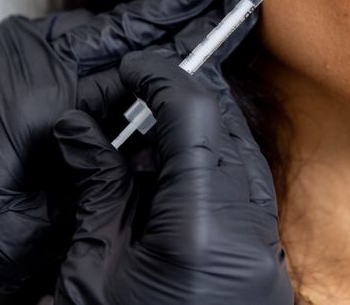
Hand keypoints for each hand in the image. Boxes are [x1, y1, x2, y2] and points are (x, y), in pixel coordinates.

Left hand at [0, 0, 250, 304]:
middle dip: (177, 0)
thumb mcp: (38, 221)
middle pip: (121, 23)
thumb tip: (136, 128)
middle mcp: (22, 57)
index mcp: (43, 93)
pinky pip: (58, 39)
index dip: (194, 30)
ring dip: (138, 19)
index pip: (141, 56)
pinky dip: (100, 37)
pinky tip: (126, 42)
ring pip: (90, 27)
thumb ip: (95, 165)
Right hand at [50, 0, 293, 304]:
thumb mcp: (91, 266)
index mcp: (202, 234)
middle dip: (186, 99)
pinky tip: (170, 181)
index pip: (197, 114)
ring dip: (202, 135)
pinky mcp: (264, 280)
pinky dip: (214, 176)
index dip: (163, 77)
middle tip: (137, 92)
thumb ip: (99, 184)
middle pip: (230, 132)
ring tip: (147, 135)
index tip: (134, 69)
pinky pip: (249, 202)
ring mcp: (264, 264)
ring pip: (245, 163)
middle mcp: (248, 244)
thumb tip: (85, 126)